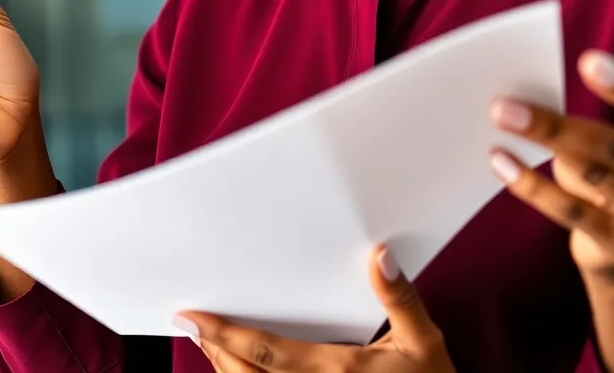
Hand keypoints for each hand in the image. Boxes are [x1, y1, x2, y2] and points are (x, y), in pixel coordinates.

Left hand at [174, 246, 455, 372]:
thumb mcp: (423, 341)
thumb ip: (400, 297)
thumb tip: (378, 253)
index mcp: (339, 371)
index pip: (267, 353)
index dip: (225, 335)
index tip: (193, 316)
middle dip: (215, 350)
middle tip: (190, 323)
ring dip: (226, 370)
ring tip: (209, 343)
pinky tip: (240, 368)